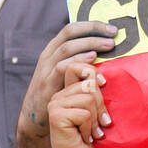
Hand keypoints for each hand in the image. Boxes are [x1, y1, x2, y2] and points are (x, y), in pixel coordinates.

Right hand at [19, 21, 116, 140]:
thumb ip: (80, 66)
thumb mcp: (66, 77)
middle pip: (70, 34)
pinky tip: (92, 60)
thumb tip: (105, 58)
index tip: (110, 28)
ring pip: (66, 48)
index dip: (91, 25)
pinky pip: (62, 68)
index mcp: (53, 51)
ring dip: (90, 44)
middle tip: (113, 34)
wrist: (34, 121)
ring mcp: (45, 69)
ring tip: (109, 45)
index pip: (71, 29)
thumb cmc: (57, 98)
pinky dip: (78, 61)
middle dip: (93, 31)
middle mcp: (48, 56)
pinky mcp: (47, 83)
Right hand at [48, 60, 110, 147]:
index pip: (77, 68)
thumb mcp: (95, 113)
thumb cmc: (88, 140)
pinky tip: (85, 137)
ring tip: (92, 132)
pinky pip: (84, 114)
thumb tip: (104, 78)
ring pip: (88, 99)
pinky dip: (90, 128)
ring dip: (95, 120)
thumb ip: (95, 96)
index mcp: (67, 92)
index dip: (92, 72)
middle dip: (101, 106)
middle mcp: (59, 96)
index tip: (104, 84)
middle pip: (89, 85)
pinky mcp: (56, 115)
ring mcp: (56, 104)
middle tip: (101, 124)